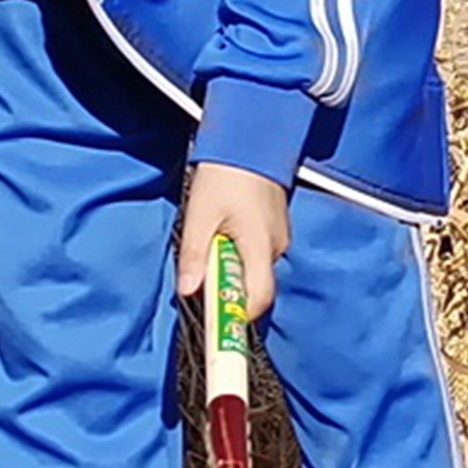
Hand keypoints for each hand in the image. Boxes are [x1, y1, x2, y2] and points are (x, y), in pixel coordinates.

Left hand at [179, 163, 290, 319]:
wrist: (251, 140)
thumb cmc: (224, 175)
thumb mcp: (199, 215)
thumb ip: (194, 255)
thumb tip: (188, 291)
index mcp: (259, 246)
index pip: (257, 299)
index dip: (237, 317)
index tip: (217, 327)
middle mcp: (275, 247)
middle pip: (254, 288)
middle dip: (228, 289)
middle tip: (202, 272)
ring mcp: (279, 238)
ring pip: (254, 270)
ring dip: (231, 268)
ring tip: (211, 241)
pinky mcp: (275, 229)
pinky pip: (256, 255)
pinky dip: (239, 254)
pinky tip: (224, 232)